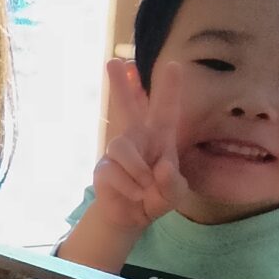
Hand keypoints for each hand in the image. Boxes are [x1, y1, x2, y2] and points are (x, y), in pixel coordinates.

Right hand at [90, 57, 193, 233]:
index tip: (175, 64)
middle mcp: (138, 138)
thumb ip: (173, 183)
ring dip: (138, 172)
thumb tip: (160, 167)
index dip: (170, 88)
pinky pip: (114, 171)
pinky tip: (135, 195)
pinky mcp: (103, 167)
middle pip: (126, 106)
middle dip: (120, 84)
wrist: (131, 217)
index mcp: (160, 137)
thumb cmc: (157, 196)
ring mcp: (118, 151)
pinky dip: (130, 188)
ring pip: (121, 147)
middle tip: (112, 62)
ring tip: (145, 188)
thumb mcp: (175, 194)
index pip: (166, 110)